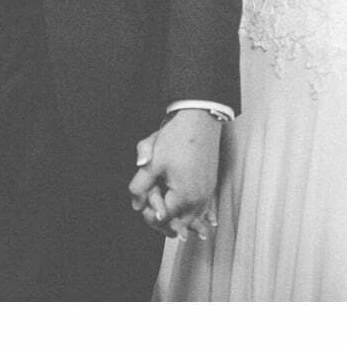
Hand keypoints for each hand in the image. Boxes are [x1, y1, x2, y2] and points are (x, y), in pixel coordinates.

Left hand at [128, 111, 222, 240]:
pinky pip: (205, 207)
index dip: (150, 214)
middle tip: (153, 212)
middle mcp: (199, 198)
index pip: (163, 218)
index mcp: (183, 196)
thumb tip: (135, 204)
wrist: (200, 118)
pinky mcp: (211, 183)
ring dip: (183, 220)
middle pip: (181, 223)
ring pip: (194, 217)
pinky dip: (200, 214)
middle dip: (166, 221)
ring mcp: (207, 191)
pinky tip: (205, 222)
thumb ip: (140, 186)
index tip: (143, 205)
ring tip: (175, 227)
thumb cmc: (176, 139)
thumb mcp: (152, 162)